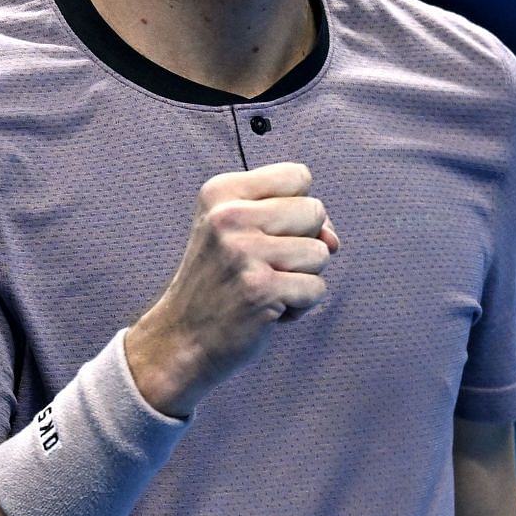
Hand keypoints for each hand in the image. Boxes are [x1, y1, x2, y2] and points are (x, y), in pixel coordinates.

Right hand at [125, 162, 339, 416]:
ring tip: (264, 288)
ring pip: (321, 253)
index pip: (298, 176)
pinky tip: (267, 310)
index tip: (267, 233)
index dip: (297, 209)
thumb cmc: (221, 282)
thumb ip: (295, 220)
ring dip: (302, 278)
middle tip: (263, 266)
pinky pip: (317, 289)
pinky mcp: (260, 289)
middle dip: (303, 244)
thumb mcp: (241, 232)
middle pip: (315, 211)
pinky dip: (300, 306)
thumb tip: (334, 241)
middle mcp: (228, 215)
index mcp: (221, 191)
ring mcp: (243, 252)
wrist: (181, 340)